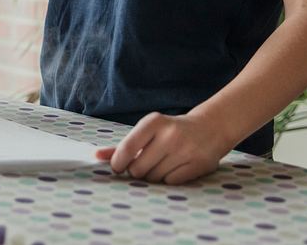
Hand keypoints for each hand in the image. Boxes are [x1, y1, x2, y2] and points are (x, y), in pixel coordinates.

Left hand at [93, 110, 232, 184]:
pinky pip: (170, 183)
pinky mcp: (198, 164)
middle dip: (137, 171)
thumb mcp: (146, 132)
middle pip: (138, 169)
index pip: (127, 148)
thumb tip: (96, 156)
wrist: (210, 127)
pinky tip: (174, 169)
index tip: (118, 167)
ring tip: (161, 164)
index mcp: (154, 122)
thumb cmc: (169, 131)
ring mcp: (185, 150)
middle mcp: (169, 135)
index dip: (118, 162)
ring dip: (152, 176)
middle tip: (144, 164)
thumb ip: (122, 145)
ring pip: (154, 178)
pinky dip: (168, 180)